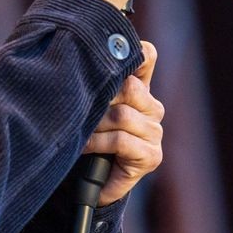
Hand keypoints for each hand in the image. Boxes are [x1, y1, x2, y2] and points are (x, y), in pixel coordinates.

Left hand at [83, 40, 164, 205]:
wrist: (91, 180)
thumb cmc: (87, 135)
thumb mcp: (88, 104)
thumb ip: (91, 81)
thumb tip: (77, 54)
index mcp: (141, 89)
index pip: (147, 56)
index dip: (135, 51)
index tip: (110, 56)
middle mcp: (153, 107)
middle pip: (130, 87)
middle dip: (101, 98)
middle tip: (82, 110)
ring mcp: (155, 132)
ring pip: (122, 115)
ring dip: (95, 125)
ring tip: (81, 133)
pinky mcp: (152, 156)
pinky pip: (122, 140)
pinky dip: (98, 143)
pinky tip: (85, 148)